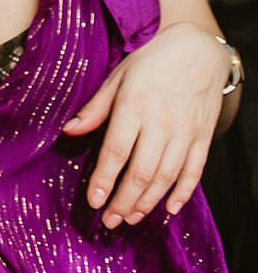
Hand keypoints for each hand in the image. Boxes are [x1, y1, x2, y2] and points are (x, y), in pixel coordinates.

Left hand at [64, 23, 233, 226]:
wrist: (198, 51)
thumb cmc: (151, 62)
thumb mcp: (117, 77)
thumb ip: (95, 108)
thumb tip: (69, 132)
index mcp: (134, 106)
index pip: (116, 152)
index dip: (105, 180)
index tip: (94, 201)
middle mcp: (162, 123)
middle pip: (142, 172)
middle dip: (124, 200)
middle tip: (109, 220)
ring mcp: (186, 132)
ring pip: (167, 177)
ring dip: (148, 202)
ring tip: (131, 218)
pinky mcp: (204, 138)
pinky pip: (194, 172)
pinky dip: (183, 193)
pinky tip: (170, 209)